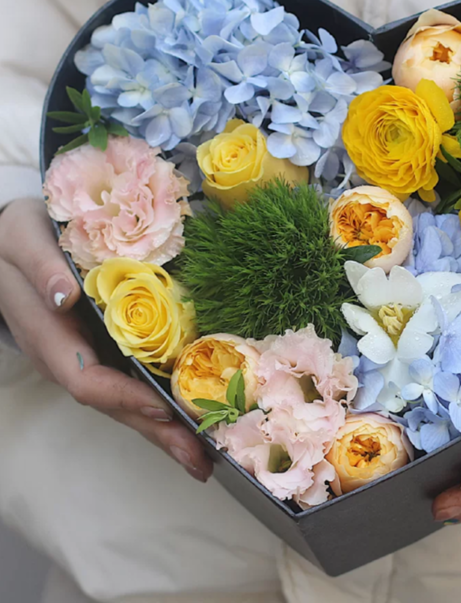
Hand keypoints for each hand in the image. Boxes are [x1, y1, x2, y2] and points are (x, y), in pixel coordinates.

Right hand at [0, 198, 211, 481]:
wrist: (10, 242)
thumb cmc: (18, 237)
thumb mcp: (21, 239)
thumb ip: (39, 265)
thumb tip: (64, 295)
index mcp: (46, 334)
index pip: (84, 378)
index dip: (123, 397)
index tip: (164, 407)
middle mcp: (65, 357)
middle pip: (111, 404)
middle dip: (155, 432)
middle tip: (201, 460)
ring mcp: (83, 357)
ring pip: (122, 401)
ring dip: (162, 430)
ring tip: (203, 455)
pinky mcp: (100, 350)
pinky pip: (128, 384)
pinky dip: (158, 405)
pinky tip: (187, 418)